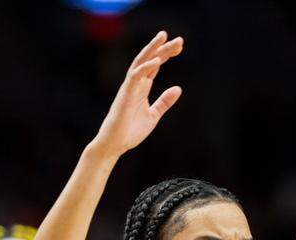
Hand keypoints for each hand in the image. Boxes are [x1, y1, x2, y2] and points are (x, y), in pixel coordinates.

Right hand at [91, 31, 184, 156]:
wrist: (115, 144)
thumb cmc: (130, 130)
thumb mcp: (153, 115)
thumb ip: (164, 101)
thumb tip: (178, 88)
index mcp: (142, 87)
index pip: (155, 65)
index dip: (166, 54)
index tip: (179, 45)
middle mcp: (135, 83)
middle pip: (149, 59)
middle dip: (162, 47)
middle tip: (178, 39)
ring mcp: (129, 88)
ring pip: (141, 63)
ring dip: (153, 50)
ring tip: (164, 39)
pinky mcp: (125, 95)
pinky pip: (135, 77)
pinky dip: (145, 68)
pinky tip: (157, 61)